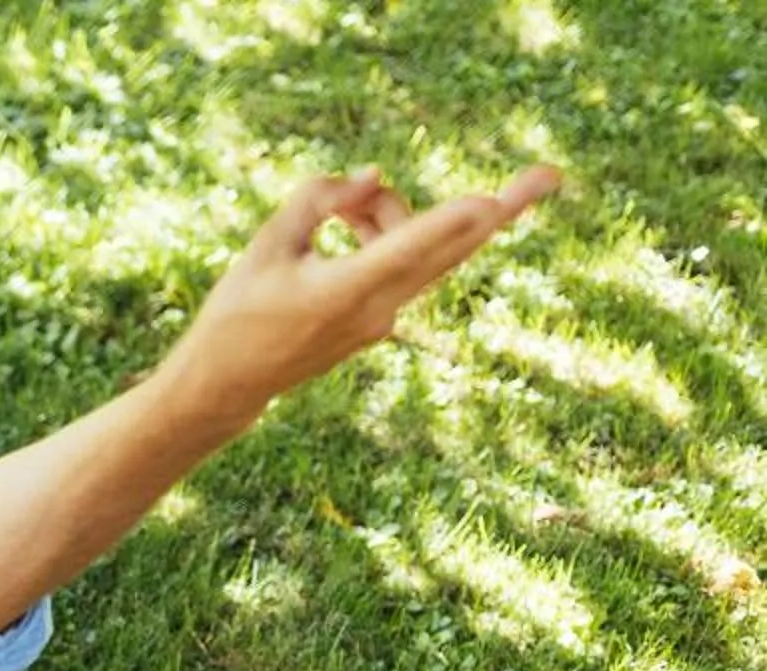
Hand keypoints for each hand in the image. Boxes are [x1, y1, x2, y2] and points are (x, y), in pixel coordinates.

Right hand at [160, 164, 561, 422]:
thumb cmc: (237, 313)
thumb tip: (374, 176)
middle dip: (500, 211)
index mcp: (340, 292)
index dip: (446, 221)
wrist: (228, 385)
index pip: (404, 249)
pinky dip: (388, 233)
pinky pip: (405, 262)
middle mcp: (376, 308)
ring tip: (339, 205)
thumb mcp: (265, 246)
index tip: (487, 202)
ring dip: (393, 213)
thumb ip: (317, 200)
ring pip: (420, 246)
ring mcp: (386, 318)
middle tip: (551, 176)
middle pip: (449, 250)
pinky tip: (350, 222)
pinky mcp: (384, 320)